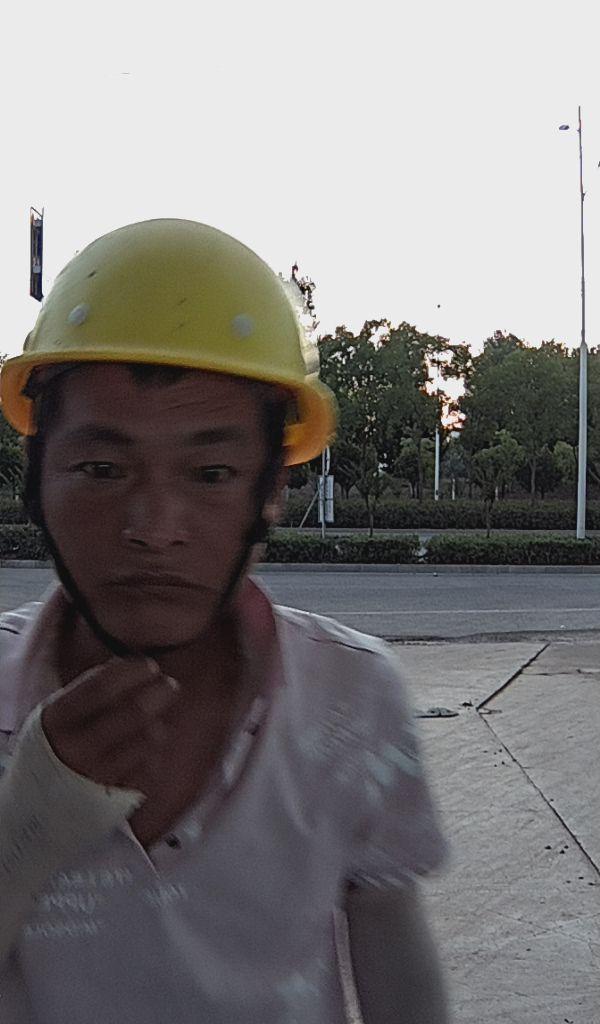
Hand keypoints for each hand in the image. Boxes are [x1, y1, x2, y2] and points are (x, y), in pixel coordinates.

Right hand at [41, 658, 179, 791]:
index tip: (150, 666)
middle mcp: (76, 748)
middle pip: (133, 712)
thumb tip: (133, 666)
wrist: (37, 806)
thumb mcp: (62, 714)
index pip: (101, 686)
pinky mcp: (115, 797)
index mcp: (58, 719)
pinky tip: (145, 750)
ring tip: (153, 721)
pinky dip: (154, 753)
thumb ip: (92, 688)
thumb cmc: (58, 747)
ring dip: (158, 724)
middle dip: (159, 693)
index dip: (132, 672)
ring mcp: (97, 774)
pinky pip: (151, 766)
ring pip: (149, 739)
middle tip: (170, 686)